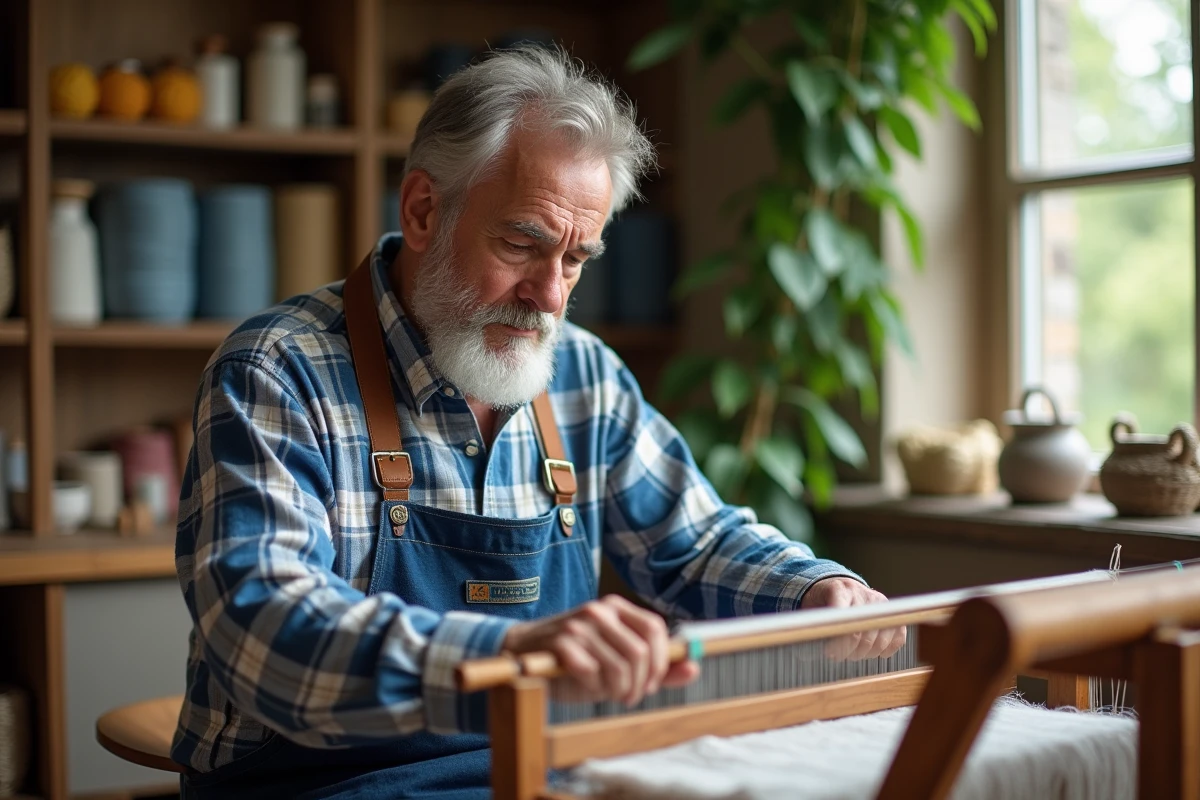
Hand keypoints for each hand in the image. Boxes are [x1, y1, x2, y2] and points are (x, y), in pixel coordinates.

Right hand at [502, 594, 699, 705]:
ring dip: (617, 690)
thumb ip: (656, 665)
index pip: (656, 629)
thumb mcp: (617, 659)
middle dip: (639, 684)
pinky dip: (592, 688)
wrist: (522, 652)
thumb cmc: (575, 659)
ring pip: (619, 667)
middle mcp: (599, 610)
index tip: (652, 683)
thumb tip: (694, 668)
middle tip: (627, 696)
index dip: (660, 662)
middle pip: (640, 652)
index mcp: (615, 607)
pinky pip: (591, 672)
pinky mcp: (560, 643)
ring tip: (607, 693)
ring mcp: (578, 625)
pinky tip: (583, 686)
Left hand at [800, 577, 906, 659]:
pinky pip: (898, 637)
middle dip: (850, 652)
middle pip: (862, 634)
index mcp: (840, 590)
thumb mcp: (810, 608)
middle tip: (838, 656)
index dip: (838, 642)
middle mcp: (863, 594)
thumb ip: (812, 626)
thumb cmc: (820, 601)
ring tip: (852, 654)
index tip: (830, 654)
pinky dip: (886, 650)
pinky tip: (873, 652)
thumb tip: (806, 652)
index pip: (844, 619)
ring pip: (880, 640)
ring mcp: (881, 602)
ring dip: (866, 654)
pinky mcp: (893, 612)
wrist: (837, 585)